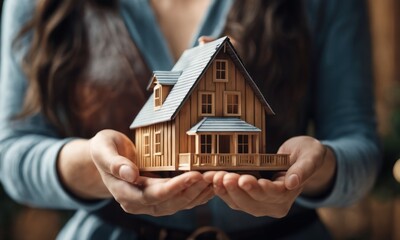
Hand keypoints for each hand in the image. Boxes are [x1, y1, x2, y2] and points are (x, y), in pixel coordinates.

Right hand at [89, 129, 213, 215]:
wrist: (107, 156)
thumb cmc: (104, 149)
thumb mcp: (103, 149)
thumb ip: (113, 162)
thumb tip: (129, 175)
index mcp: (124, 193)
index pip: (152, 195)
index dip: (174, 187)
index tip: (193, 175)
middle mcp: (139, 202)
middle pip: (169, 203)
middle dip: (192, 190)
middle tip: (211, 176)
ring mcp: (150, 202)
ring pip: (178, 204)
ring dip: (198, 194)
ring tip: (216, 179)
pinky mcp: (160, 196)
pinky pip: (181, 199)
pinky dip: (197, 194)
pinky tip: (211, 185)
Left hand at [204, 136, 335, 216]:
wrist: (299, 158)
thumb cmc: (307, 154)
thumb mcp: (312, 156)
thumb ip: (304, 168)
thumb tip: (293, 182)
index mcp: (289, 195)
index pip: (274, 195)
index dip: (259, 189)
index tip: (246, 179)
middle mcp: (274, 205)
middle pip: (253, 203)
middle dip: (237, 191)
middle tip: (225, 177)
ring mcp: (260, 203)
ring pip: (240, 203)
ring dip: (226, 191)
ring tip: (216, 177)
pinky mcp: (248, 198)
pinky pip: (233, 198)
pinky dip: (222, 190)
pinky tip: (214, 179)